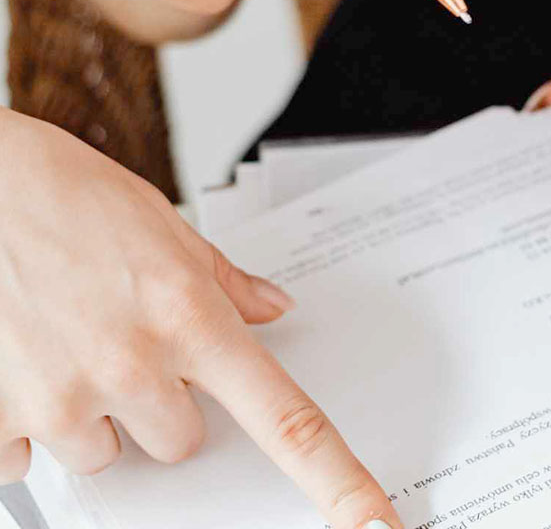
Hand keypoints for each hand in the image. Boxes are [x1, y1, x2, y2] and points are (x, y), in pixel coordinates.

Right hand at [0, 110, 400, 528]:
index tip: (375, 523)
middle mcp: (134, 366)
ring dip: (100, 412)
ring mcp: (64, 398)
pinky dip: (33, 422)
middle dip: (167, 404)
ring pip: (111, 453)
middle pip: (185, 443)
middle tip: (134, 344)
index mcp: (192, 318)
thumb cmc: (76, 195)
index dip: (338, 481)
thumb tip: (276, 310)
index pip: (285, 419)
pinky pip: (31, 460)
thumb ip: (229, 283)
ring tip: (73, 341)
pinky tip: (27, 359)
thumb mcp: (170, 229)